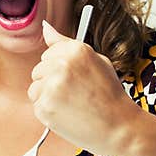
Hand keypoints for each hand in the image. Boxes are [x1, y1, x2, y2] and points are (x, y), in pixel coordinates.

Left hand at [27, 20, 137, 155]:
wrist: (120, 128)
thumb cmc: (110, 95)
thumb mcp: (97, 61)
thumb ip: (67, 44)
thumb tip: (46, 27)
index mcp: (76, 50)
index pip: (49, 52)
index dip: (62, 67)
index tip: (75, 78)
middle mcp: (61, 65)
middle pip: (39, 69)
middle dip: (52, 81)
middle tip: (75, 94)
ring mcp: (51, 87)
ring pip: (35, 88)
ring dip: (47, 97)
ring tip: (71, 104)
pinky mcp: (45, 107)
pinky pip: (36, 105)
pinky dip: (48, 112)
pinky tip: (67, 114)